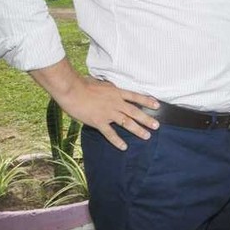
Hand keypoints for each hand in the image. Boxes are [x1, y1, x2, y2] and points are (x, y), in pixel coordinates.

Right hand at [29, 58, 159, 150]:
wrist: (72, 90)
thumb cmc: (83, 84)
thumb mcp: (101, 83)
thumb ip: (109, 88)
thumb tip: (112, 88)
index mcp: (116, 92)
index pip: (135, 96)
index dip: (147, 101)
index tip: (157, 105)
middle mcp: (115, 103)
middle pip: (135, 112)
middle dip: (147, 119)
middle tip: (157, 125)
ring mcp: (108, 113)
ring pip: (126, 122)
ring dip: (138, 130)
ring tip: (147, 136)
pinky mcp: (98, 121)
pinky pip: (110, 133)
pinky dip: (117, 141)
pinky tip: (124, 147)